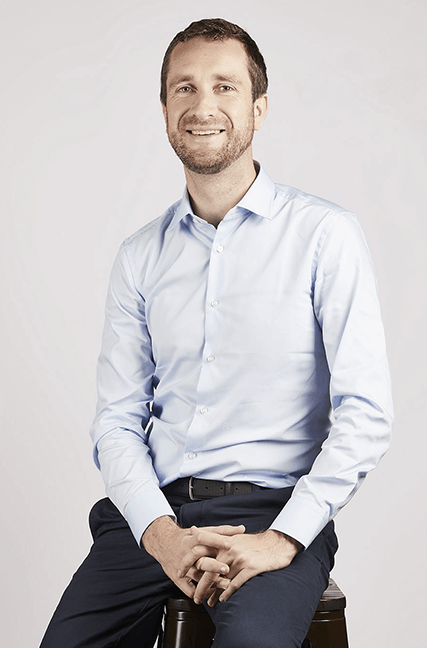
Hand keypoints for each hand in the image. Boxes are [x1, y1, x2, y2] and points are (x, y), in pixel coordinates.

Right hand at [141, 516, 244, 598]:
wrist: (164, 543)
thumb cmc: (188, 537)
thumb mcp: (202, 531)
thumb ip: (222, 531)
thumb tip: (242, 529)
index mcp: (192, 539)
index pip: (203, 538)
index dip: (216, 541)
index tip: (230, 544)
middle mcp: (186, 553)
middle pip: (199, 559)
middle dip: (213, 565)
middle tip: (227, 568)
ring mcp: (182, 567)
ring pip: (196, 576)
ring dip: (211, 582)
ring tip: (225, 585)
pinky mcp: (178, 579)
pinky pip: (188, 589)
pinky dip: (199, 593)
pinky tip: (211, 594)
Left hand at [182, 529, 301, 605]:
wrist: (277, 543)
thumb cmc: (255, 543)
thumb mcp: (235, 537)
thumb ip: (218, 538)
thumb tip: (197, 533)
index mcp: (224, 540)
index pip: (199, 549)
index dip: (187, 562)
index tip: (181, 573)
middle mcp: (229, 548)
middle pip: (207, 567)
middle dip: (199, 585)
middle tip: (195, 596)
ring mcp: (239, 558)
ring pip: (219, 578)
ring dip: (212, 593)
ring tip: (208, 601)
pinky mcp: (250, 567)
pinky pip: (235, 583)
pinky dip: (226, 593)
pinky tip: (223, 599)